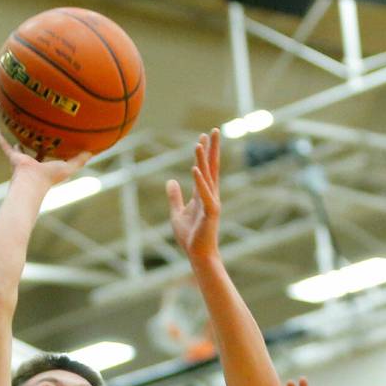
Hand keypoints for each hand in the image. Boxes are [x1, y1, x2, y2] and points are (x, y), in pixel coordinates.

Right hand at [0, 128, 90, 188]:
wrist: (31, 182)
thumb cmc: (49, 178)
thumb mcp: (68, 167)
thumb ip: (80, 160)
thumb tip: (93, 151)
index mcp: (46, 166)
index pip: (50, 157)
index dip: (54, 150)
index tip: (56, 141)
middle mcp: (33, 163)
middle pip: (35, 152)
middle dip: (36, 145)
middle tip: (38, 133)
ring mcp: (23, 160)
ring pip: (19, 148)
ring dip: (18, 141)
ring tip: (17, 129)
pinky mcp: (13, 158)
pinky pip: (4, 146)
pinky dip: (0, 139)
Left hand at [167, 129, 220, 261]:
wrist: (198, 255)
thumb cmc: (190, 237)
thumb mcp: (177, 213)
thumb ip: (174, 197)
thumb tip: (171, 181)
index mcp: (203, 195)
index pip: (205, 169)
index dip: (204, 153)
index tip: (203, 137)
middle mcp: (210, 195)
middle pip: (211, 167)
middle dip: (212, 149)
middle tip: (214, 130)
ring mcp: (212, 203)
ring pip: (207, 177)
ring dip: (202, 159)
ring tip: (199, 143)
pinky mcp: (210, 212)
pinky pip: (204, 193)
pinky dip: (199, 181)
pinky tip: (194, 168)